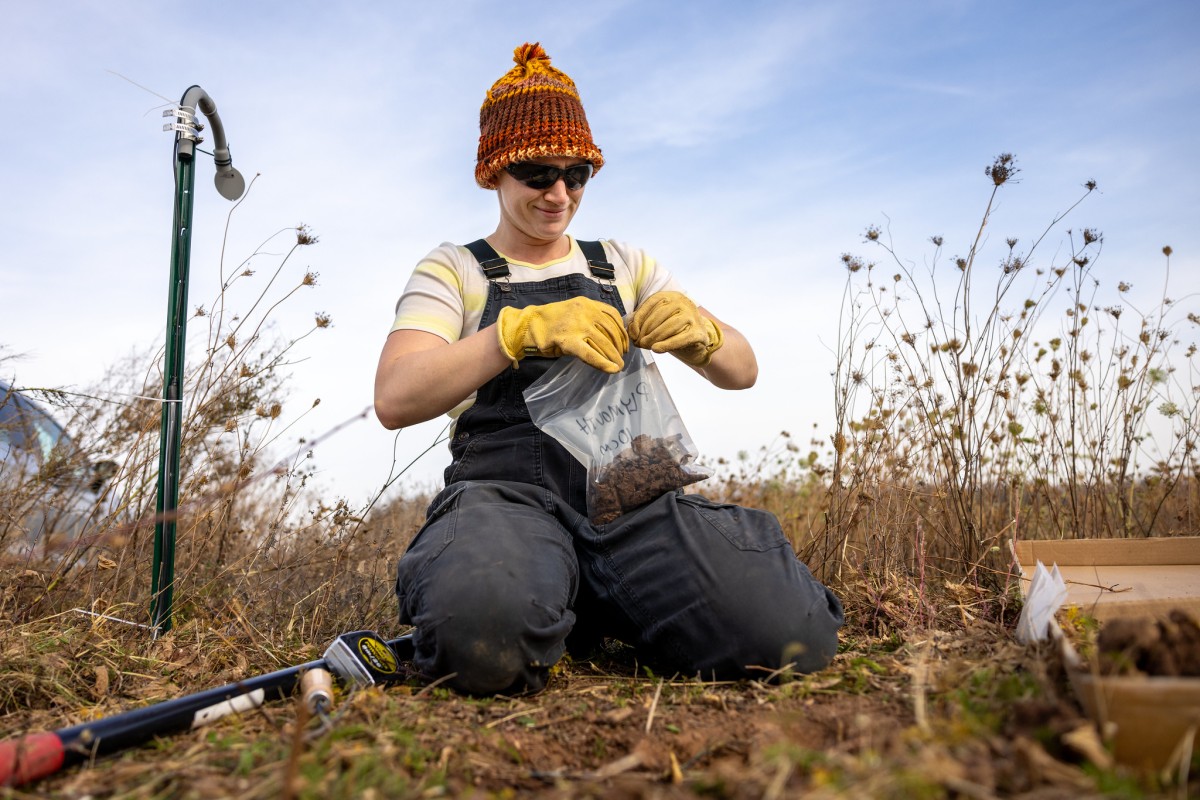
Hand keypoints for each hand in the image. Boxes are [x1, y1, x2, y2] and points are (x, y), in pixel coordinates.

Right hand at [496, 297, 627, 372]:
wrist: (527, 326)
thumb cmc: (551, 322)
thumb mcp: (574, 312)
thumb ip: (591, 318)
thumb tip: (611, 335)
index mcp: (587, 303)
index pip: (613, 316)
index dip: (622, 332)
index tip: (624, 344)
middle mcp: (585, 311)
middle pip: (611, 331)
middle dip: (619, 347)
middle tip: (621, 358)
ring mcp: (577, 325)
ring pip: (604, 343)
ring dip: (614, 357)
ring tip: (618, 366)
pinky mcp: (568, 340)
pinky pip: (590, 353)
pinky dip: (603, 363)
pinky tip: (611, 369)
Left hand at [628, 291, 723, 366]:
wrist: (696, 342)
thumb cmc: (672, 329)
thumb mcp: (657, 321)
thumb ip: (642, 320)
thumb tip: (628, 326)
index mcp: (671, 296)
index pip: (652, 303)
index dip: (639, 318)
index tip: (633, 333)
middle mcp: (683, 303)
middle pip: (659, 315)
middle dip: (645, 331)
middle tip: (638, 343)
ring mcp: (692, 316)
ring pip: (668, 326)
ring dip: (654, 338)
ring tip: (646, 346)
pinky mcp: (699, 332)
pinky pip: (680, 338)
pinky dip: (667, 344)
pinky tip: (656, 349)